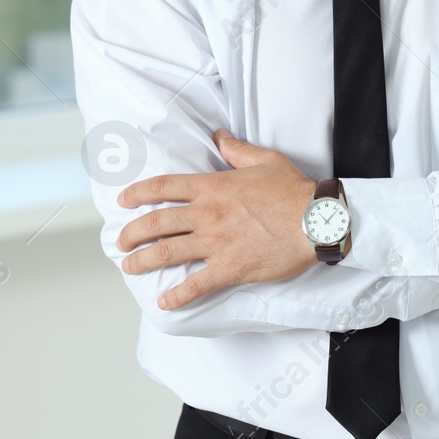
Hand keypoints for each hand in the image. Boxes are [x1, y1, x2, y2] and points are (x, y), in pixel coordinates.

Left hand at [115, 128, 318, 310]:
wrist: (317, 220)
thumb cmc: (294, 190)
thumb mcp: (265, 160)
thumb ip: (237, 149)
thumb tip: (219, 135)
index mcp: (213, 187)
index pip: (164, 187)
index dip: (138, 193)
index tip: (123, 200)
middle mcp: (208, 214)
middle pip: (157, 222)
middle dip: (132, 233)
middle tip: (120, 242)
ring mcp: (217, 243)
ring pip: (168, 252)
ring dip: (143, 261)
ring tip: (129, 267)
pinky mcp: (230, 268)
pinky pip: (196, 284)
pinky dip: (177, 295)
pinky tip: (164, 302)